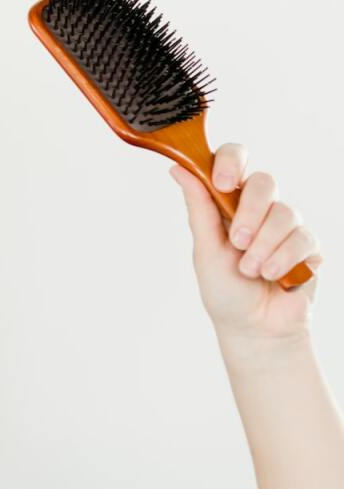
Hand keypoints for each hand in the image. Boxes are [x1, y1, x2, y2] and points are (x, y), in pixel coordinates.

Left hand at [170, 144, 321, 341]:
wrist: (254, 328)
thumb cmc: (225, 290)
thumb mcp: (205, 249)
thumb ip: (199, 207)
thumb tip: (178, 167)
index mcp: (228, 203)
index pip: (235, 160)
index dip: (230, 162)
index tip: (221, 183)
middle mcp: (259, 209)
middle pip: (264, 182)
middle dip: (250, 213)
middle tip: (237, 242)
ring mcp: (286, 226)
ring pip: (285, 212)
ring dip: (264, 245)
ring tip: (251, 270)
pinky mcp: (309, 246)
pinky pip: (303, 237)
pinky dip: (284, 259)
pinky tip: (273, 276)